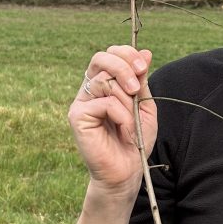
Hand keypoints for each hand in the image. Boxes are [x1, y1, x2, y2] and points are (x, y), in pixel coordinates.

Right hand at [68, 45, 155, 199]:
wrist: (127, 171)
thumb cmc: (135, 140)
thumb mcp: (144, 105)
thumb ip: (142, 80)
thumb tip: (146, 53)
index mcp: (105, 84)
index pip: (110, 54)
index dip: (126, 54)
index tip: (144, 67)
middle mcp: (90, 89)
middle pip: (101, 58)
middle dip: (124, 67)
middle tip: (137, 87)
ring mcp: (81, 102)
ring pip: (105, 81)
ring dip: (127, 101)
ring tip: (131, 122)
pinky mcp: (77, 116)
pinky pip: (104, 102)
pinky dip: (121, 115)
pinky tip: (123, 130)